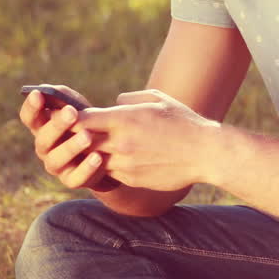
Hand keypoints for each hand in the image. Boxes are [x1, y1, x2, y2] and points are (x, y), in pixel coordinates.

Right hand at [19, 84, 108, 189]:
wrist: (107, 154)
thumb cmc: (87, 124)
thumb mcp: (78, 108)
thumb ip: (63, 97)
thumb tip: (49, 90)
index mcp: (42, 127)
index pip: (29, 118)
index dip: (31, 107)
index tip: (37, 94)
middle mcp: (44, 148)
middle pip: (43, 138)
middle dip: (57, 125)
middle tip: (72, 112)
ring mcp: (56, 166)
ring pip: (56, 159)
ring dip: (71, 147)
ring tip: (88, 136)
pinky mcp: (71, 180)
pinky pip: (76, 178)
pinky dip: (86, 168)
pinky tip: (98, 157)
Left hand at [75, 89, 219, 191]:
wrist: (205, 153)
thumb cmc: (183, 122)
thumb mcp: (159, 100)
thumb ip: (132, 99)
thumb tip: (115, 101)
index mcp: (124, 118)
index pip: (81, 120)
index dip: (74, 119)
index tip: (76, 118)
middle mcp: (120, 142)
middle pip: (81, 142)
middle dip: (78, 139)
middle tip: (78, 136)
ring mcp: (125, 163)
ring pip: (93, 161)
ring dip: (93, 155)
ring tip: (101, 149)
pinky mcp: (131, 179)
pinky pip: (110, 173)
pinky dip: (110, 167)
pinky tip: (121, 161)